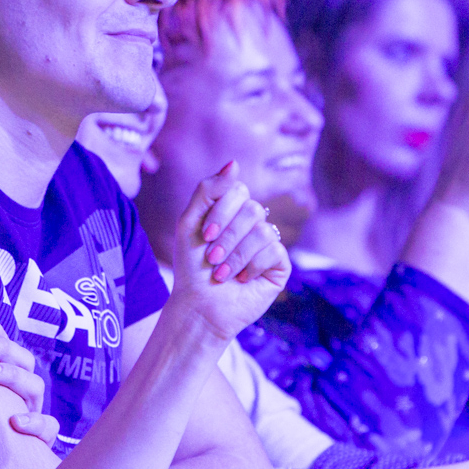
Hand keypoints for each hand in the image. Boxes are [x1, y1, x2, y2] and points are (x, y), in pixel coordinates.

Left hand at [0, 314, 61, 447]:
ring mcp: (33, 413)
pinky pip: (49, 426)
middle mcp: (21, 393)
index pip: (7, 348)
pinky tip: (15, 422)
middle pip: (23, 360)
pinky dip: (36, 421)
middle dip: (1, 347)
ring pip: (34, 385)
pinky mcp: (42, 440)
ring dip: (12, 374)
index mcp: (5, 380)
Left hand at [170, 161, 290, 341]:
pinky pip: (274, 252)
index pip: (239, 191)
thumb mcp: (190, 222)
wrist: (198, 305)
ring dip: (236, 255)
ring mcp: (268, 244)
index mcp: (232, 210)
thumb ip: (208, 190)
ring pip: (262, 232)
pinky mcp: (279, 266)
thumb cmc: (191, 266)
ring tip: (221, 273)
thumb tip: (234, 163)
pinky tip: (242, 279)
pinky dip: (252, 266)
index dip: (222, 212)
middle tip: (211, 258)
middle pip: (252, 210)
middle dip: (227, 236)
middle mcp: (253, 224)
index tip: (204, 235)